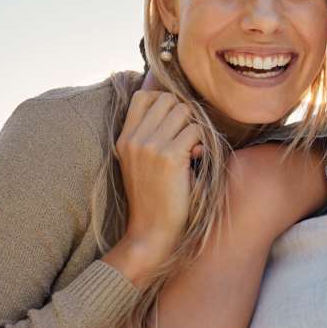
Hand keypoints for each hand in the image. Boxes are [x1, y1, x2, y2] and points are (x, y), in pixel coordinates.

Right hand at [113, 91, 203, 266]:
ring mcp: (150, 146)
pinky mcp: (169, 156)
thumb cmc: (154, 197)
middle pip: (168, 99)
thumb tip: (181, 106)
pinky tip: (196, 160)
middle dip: (184, 115)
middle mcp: (134, 138)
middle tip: (186, 138)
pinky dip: (202, 143)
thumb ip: (152, 134)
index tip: (174, 123)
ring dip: (195, 128)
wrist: (151, 231)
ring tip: (191, 149)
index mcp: (124, 138)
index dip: (165, 102)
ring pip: (184, 111)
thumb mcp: (140, 162)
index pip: (143, 95)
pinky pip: (196, 131)